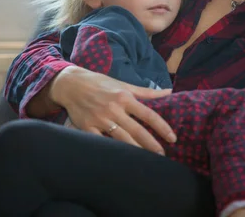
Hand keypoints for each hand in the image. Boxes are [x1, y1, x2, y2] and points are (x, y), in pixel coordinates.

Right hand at [49, 66, 176, 153]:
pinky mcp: (87, 127)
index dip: (162, 127)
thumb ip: (146, 92)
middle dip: (151, 144)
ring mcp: (100, 119)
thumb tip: (169, 92)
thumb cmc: (100, 83)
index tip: (172, 138)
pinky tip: (119, 160)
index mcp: (124, 97)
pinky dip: (110, 150)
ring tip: (147, 161)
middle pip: (137, 130)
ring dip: (135, 150)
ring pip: (121, 138)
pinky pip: (101, 142)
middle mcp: (114, 108)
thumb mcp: (123, 84)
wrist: (71, 84)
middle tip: (162, 156)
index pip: (148, 114)